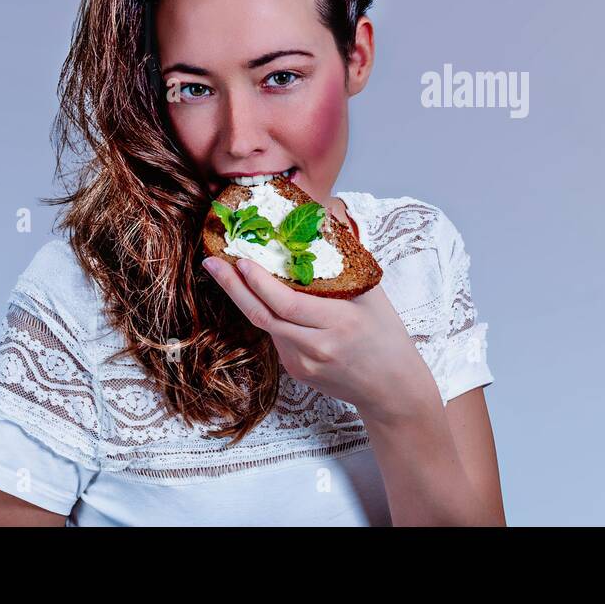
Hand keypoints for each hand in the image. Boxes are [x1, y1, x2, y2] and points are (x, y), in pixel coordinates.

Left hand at [202, 256, 439, 421]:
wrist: (391, 387)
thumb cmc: (386, 335)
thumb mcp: (373, 295)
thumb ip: (346, 261)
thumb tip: (326, 216)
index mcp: (338, 323)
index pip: (287, 303)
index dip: (259, 282)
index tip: (242, 259)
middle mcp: (316, 347)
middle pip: (264, 316)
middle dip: (233, 287)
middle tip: (213, 262)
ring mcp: (303, 364)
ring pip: (266, 327)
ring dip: (245, 299)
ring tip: (228, 273)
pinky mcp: (297, 372)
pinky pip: (276, 337)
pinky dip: (268, 315)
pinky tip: (261, 299)